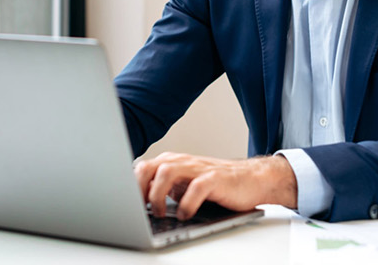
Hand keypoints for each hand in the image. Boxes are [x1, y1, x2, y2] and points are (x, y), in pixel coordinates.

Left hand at [133, 152, 297, 219]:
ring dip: (157, 195)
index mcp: (172, 163)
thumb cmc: (217, 185)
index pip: (142, 169)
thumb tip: (138, 204)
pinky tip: (184, 214)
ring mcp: (199, 169)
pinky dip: (186, 203)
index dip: (130, 187)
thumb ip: (164, 188)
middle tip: (140, 209)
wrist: (252, 179)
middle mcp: (183, 162)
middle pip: (148, 167)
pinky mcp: (216, 179)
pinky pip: (196, 187)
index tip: (126, 206)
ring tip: (160, 213)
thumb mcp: (185, 185)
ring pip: (167, 172)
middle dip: (139, 189)